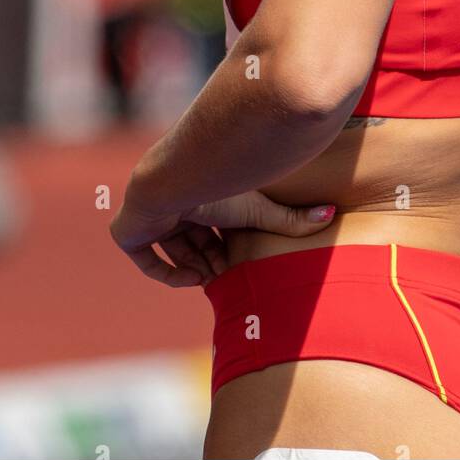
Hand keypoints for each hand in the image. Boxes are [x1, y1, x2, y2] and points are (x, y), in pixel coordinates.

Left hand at [110, 189, 336, 287]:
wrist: (174, 181)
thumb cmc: (217, 189)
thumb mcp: (257, 211)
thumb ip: (292, 219)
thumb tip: (332, 213)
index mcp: (198, 192)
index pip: (211, 227)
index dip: (224, 249)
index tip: (237, 265)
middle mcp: (173, 201)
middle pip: (193, 239)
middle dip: (210, 259)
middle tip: (226, 274)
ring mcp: (148, 215)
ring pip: (172, 248)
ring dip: (193, 266)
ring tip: (210, 277)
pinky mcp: (127, 232)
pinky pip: (144, 259)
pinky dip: (166, 273)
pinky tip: (191, 278)